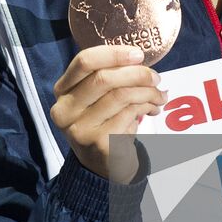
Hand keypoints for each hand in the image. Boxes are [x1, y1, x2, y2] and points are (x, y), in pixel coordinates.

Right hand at [50, 45, 165, 182]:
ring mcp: (80, 129)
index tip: (138, 54)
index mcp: (62, 91)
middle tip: (155, 78)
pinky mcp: (99, 143)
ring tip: (159, 95)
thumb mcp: (98, 99)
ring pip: (120, 96)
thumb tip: (139, 60)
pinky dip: (147, 107)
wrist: (104, 167)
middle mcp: (65, 110)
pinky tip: (153, 109)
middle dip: (136, 73)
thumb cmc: (103, 123)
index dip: (113, 53)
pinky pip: (129, 114)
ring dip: (147, 92)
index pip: (84, 62)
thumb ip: (110, 77)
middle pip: (103, 79)